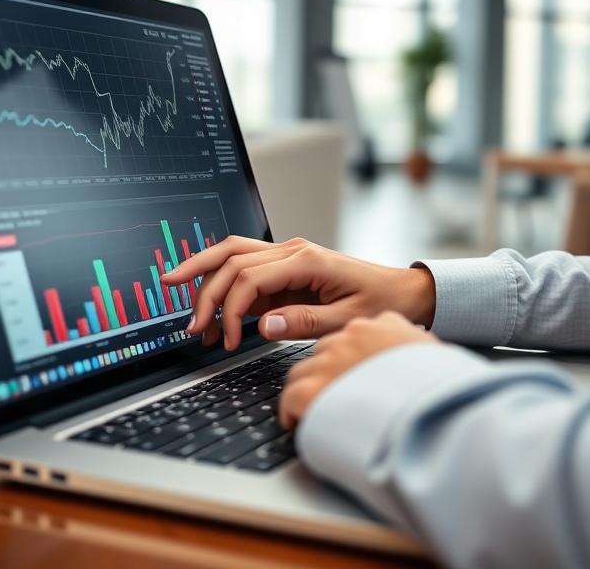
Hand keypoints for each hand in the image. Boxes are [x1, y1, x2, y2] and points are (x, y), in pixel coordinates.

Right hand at [161, 236, 436, 350]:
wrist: (402, 292)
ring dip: (205, 277)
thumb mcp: (347, 320)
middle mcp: (291, 251)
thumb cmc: (381, 302)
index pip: (249, 277)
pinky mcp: (284, 268)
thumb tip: (262, 325)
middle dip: (204, 291)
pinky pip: (244, 268)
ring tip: (187, 308)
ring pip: (231, 254)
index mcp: (306, 260)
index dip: (231, 308)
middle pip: (230, 259)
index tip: (228, 339)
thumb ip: (304, 322)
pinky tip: (215, 313)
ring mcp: (286, 256)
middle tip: (190, 325)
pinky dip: (223, 285)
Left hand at [279, 311, 436, 429]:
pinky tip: (301, 424)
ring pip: (303, 372)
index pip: (353, 335)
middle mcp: (352, 336)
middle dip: (326, 374)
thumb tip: (415, 361)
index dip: (349, 360)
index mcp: (382, 325)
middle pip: (325, 352)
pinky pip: (292, 398)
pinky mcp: (314, 389)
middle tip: (334, 398)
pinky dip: (293, 412)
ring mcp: (331, 361)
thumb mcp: (431, 352)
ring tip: (318, 413)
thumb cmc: (443, 384)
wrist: (440, 405)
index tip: (352, 376)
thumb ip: (412, 347)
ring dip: (310, 391)